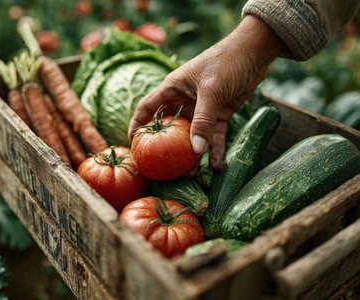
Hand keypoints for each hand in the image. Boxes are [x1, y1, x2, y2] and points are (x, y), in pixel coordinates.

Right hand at [128, 15, 283, 170]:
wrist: (255, 51)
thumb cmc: (227, 61)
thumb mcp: (212, 90)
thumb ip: (203, 121)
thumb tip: (195, 151)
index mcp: (173, 88)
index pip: (147, 107)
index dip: (137, 124)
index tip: (132, 143)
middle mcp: (184, 99)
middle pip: (170, 127)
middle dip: (167, 147)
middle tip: (164, 166)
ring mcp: (202, 108)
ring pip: (193, 135)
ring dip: (193, 153)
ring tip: (192, 173)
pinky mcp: (219, 113)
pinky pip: (214, 135)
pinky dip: (215, 149)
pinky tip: (217, 164)